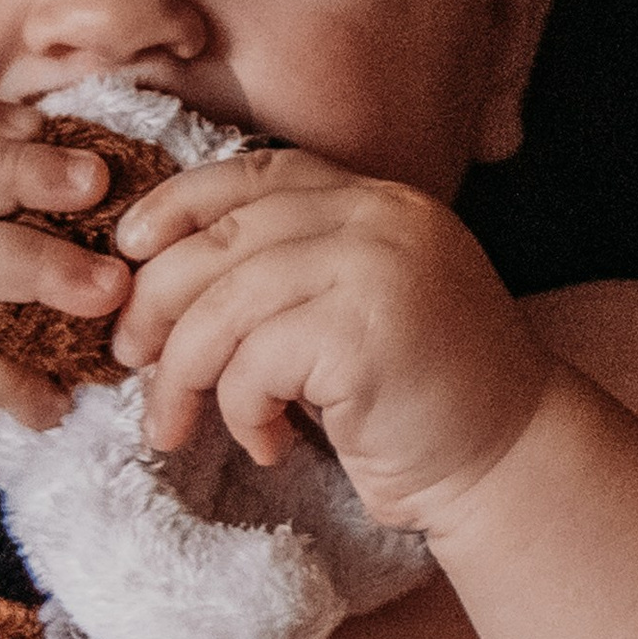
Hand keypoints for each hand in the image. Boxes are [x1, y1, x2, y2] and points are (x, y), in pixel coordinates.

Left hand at [112, 151, 550, 527]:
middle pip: (222, 238)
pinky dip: (239, 412)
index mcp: (376, 199)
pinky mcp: (367, 332)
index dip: (176, 205)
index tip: (127, 250)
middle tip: (128, 359)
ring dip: (182, 374)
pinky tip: (265, 445)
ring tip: (174, 426)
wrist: (510, 464)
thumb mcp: (350, 309)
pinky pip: (253, 364)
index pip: (254, 174)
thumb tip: (152, 269)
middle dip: (155, 301)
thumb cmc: (415, 400)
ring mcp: (378, 268)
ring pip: (224, 305)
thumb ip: (285, 271)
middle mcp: (380, 217)